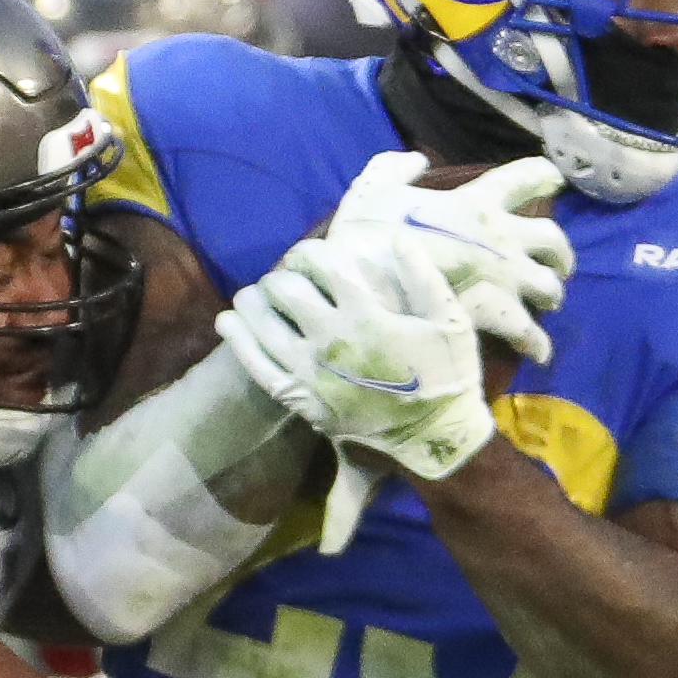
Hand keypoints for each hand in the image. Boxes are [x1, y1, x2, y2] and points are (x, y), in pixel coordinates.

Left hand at [216, 234, 494, 481]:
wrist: (432, 438)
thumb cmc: (444, 376)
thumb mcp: (448, 321)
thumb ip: (422, 276)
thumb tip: (395, 238)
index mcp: (366, 316)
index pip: (321, 266)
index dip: (310, 252)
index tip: (311, 255)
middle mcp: (331, 341)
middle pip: (285, 290)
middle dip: (283, 275)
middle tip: (288, 278)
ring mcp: (310, 372)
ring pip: (261, 322)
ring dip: (254, 299)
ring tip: (257, 294)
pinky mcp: (299, 399)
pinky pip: (255, 364)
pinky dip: (237, 338)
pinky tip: (228, 320)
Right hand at [315, 149, 572, 363]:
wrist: (366, 285)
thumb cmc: (366, 237)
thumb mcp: (372, 190)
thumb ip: (394, 169)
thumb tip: (416, 159)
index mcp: (475, 202)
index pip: (526, 177)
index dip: (544, 177)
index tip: (553, 181)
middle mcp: (500, 236)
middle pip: (551, 237)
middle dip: (559, 251)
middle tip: (555, 263)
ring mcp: (502, 276)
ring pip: (549, 285)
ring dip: (551, 293)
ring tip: (548, 304)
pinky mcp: (496, 313)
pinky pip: (529, 331)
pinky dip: (537, 342)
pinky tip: (539, 352)